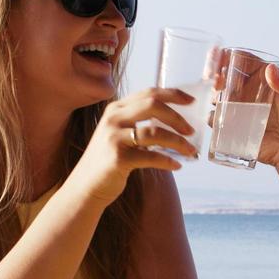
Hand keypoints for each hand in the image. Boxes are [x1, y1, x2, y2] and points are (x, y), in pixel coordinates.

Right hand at [71, 87, 198, 204]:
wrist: (86, 186)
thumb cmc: (109, 159)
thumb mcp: (119, 133)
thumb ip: (138, 122)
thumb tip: (174, 120)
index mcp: (116, 109)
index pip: (149, 93)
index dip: (173, 95)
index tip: (191, 101)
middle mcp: (113, 119)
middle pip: (153, 106)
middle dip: (177, 118)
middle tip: (191, 131)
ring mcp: (114, 138)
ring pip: (155, 132)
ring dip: (178, 142)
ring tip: (190, 151)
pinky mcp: (118, 159)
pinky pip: (150, 156)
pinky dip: (167, 161)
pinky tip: (176, 166)